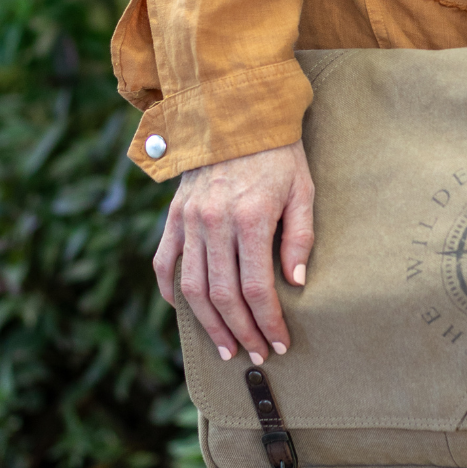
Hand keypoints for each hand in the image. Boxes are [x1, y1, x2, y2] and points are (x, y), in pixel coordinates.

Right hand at [152, 139, 314, 363]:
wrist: (237, 113)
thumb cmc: (278, 153)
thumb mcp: (302, 190)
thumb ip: (300, 238)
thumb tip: (296, 283)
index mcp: (250, 217)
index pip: (257, 288)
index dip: (268, 322)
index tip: (280, 343)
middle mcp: (214, 221)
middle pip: (223, 296)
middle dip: (241, 332)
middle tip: (256, 355)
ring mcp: (189, 219)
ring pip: (192, 287)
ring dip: (208, 324)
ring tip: (226, 347)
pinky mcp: (174, 214)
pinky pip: (164, 262)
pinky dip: (170, 291)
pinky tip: (185, 311)